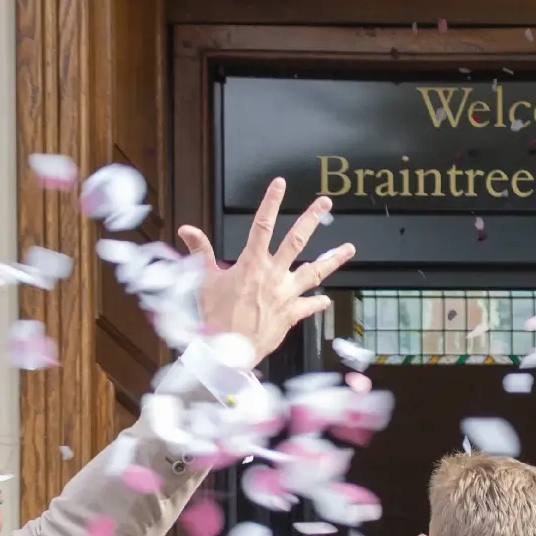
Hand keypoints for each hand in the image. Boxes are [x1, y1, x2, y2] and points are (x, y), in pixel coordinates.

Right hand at [178, 179, 354, 365]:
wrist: (228, 350)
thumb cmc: (215, 317)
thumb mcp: (204, 280)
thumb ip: (200, 251)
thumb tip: (187, 229)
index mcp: (252, 263)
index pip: (262, 224)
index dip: (271, 202)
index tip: (280, 184)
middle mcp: (273, 275)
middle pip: (296, 240)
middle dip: (311, 219)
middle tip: (325, 203)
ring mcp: (286, 294)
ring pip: (314, 272)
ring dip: (332, 259)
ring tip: (349, 248)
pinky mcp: (291, 315)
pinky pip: (309, 306)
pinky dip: (318, 302)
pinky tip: (327, 299)